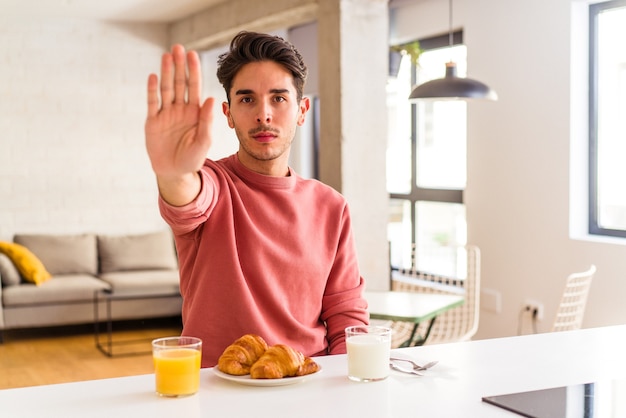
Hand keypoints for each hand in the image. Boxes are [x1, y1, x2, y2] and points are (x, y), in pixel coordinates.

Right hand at [145, 44, 213, 203]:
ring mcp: (166, 114)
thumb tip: (212, 98)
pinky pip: (152, 103)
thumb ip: (207, 120)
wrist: (175, 173)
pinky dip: (153, 90)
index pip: (194, 87)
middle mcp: (180, 110)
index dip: (193, 71)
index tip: (194, 55)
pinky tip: (154, 76)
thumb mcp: (204, 141)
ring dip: (166, 72)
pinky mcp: (152, 122)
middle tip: (178, 47)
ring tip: (167, 56)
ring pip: (166, 89)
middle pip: (179, 83)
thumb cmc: (193, 158)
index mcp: (194, 113)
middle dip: (179, 66)